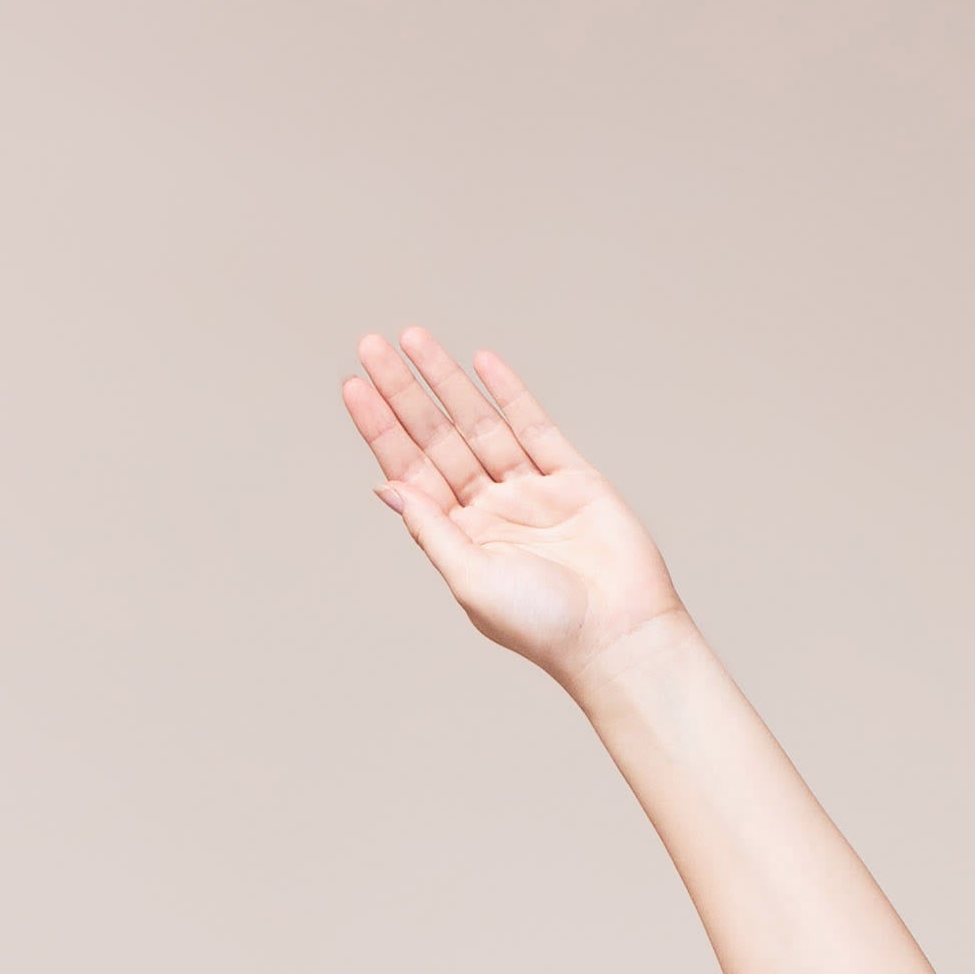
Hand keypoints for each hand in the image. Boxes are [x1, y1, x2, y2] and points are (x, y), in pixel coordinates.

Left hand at [339, 327, 685, 676]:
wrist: (620, 635)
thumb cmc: (546, 626)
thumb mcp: (473, 581)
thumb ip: (433, 532)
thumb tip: (388, 488)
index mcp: (462, 540)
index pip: (412, 472)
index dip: (382, 429)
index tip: (354, 387)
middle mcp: (493, 512)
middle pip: (439, 440)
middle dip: (405, 393)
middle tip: (371, 346)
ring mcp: (533, 493)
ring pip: (481, 424)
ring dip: (447, 382)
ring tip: (414, 338)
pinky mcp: (575, 482)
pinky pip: (536, 428)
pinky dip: (510, 394)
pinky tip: (482, 363)